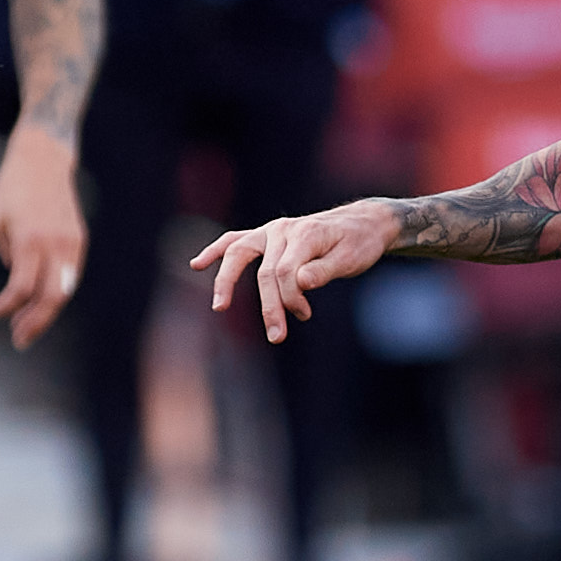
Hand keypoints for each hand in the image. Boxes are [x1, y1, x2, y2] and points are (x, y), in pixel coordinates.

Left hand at [0, 130, 85, 349]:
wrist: (43, 160)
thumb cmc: (11, 188)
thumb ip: (8, 255)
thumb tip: (19, 284)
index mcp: (29, 239)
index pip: (21, 289)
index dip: (6, 308)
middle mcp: (55, 244)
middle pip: (49, 298)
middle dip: (33, 323)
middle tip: (18, 339)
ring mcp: (72, 243)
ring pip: (64, 291)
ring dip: (46, 313)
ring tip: (27, 327)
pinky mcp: (80, 241)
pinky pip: (69, 276)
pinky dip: (55, 294)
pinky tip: (40, 303)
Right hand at [189, 201, 398, 344]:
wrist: (363, 224)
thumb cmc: (358, 245)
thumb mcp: (350, 260)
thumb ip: (324, 270)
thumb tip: (300, 281)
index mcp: (305, 234)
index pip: (286, 272)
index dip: (291, 299)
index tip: (304, 315)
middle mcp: (283, 229)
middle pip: (264, 271)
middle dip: (269, 306)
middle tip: (277, 337)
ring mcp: (272, 231)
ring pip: (240, 253)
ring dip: (227, 280)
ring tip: (219, 306)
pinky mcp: (266, 236)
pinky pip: (235, 241)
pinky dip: (216, 251)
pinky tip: (196, 264)